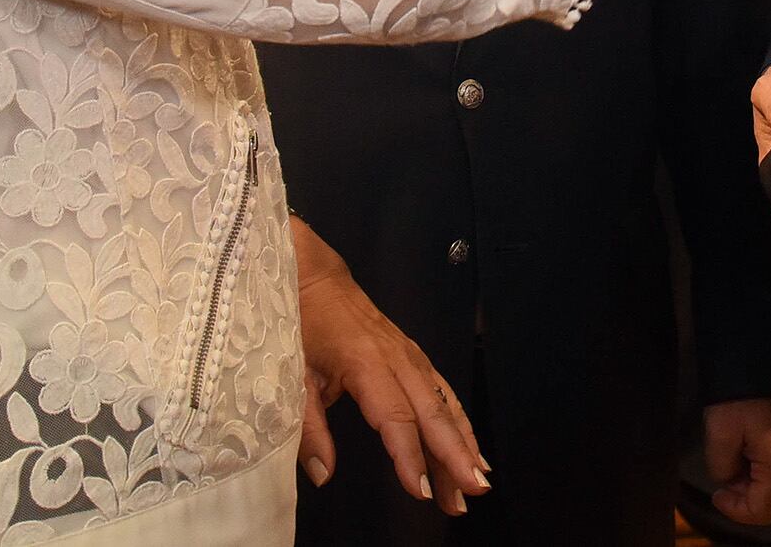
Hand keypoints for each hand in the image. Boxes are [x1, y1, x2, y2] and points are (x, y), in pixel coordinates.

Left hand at [292, 217, 488, 515]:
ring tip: (478, 479)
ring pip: (443, 400)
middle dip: (454, 454)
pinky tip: (471, 444)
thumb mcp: (292, 376)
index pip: (394, 417)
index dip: (409, 455)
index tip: (421, 492)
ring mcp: (409, 354)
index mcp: (365, 364)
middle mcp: (397, 358)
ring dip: (463, 441)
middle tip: (471, 493)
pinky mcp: (413, 353)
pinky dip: (460, 417)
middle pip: (431, 411)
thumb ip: (309, 427)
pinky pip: (442, 387)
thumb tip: (323, 474)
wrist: (314, 277)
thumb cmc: (301, 325)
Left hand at [703, 396, 770, 526]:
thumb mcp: (720, 430)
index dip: (737, 511)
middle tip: (728, 488)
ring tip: (736, 472)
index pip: (763, 510)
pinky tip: (748, 459)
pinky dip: (768, 478)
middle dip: (752, 505)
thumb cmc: (740, 394)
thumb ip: (721, 465)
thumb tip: (727, 478)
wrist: (763, 356)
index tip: (717, 495)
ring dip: (760, 492)